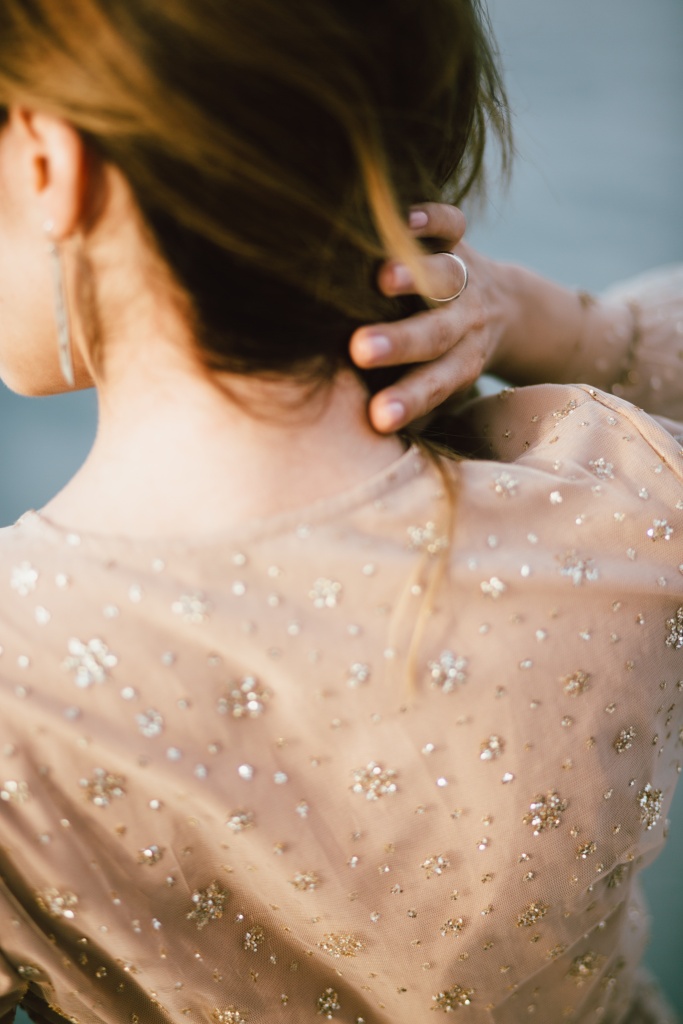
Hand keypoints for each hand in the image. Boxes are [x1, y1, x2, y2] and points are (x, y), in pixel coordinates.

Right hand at [349, 202, 511, 432]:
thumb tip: (363, 437)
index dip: (408, 402)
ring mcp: (464, 278)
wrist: (506, 309)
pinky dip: (434, 218)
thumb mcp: (442, 387)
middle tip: (362, 350)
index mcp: (460, 364)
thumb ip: (413, 406)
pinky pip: (453, 224)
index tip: (377, 419)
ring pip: (444, 276)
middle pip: (436, 334)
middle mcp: (464, 321)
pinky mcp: (459, 240)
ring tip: (384, 278)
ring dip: (416, 277)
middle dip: (399, 342)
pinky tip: (406, 217)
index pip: (434, 387)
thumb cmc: (450, 359)